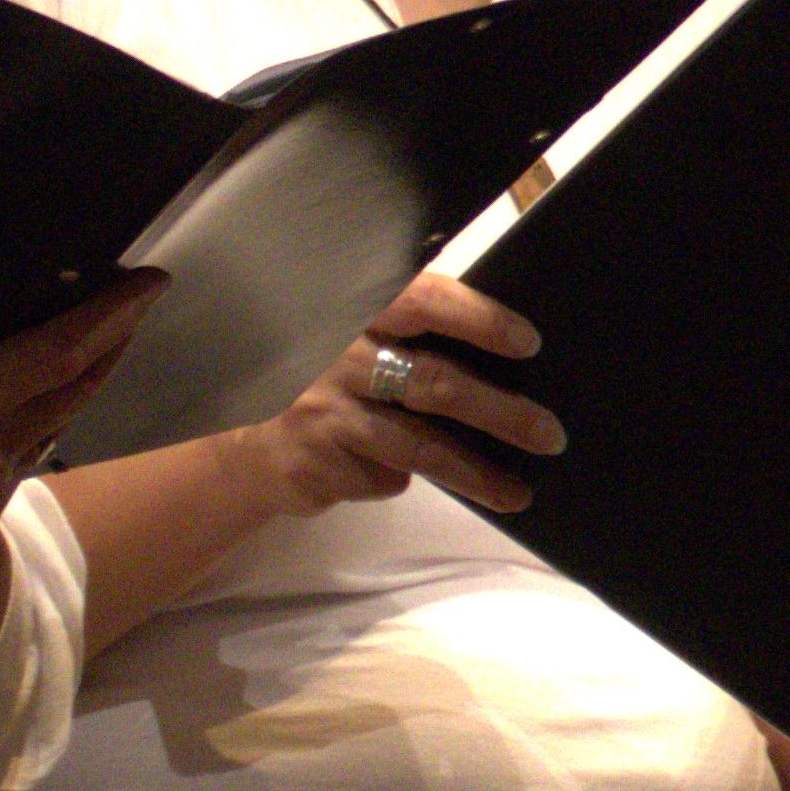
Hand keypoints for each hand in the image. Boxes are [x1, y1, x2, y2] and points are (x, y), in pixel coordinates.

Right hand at [0, 240, 162, 581]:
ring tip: (101, 336)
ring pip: (56, 427)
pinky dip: (46, 418)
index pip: (56, 357)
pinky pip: (28, 457)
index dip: (110, 318)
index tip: (149, 282)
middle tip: (136, 297)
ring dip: (83, 382)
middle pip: (74, 392)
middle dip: (112, 343)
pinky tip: (39, 395)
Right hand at [220, 273, 562, 520]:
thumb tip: (505, 360)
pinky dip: (402, 482)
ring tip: (517, 491)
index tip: (528, 343)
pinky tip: (403, 481)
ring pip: (418, 446)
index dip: (478, 318)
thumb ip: (408, 333)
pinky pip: (383, 477)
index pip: (423, 299)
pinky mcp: (315, 458)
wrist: (239, 432)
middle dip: (500, 413)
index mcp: (355, 308)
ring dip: (476, 474)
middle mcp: (335, 352)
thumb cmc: (321, 377)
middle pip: (434, 382)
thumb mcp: (354, 335)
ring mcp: (322, 408)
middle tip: (549, 434)